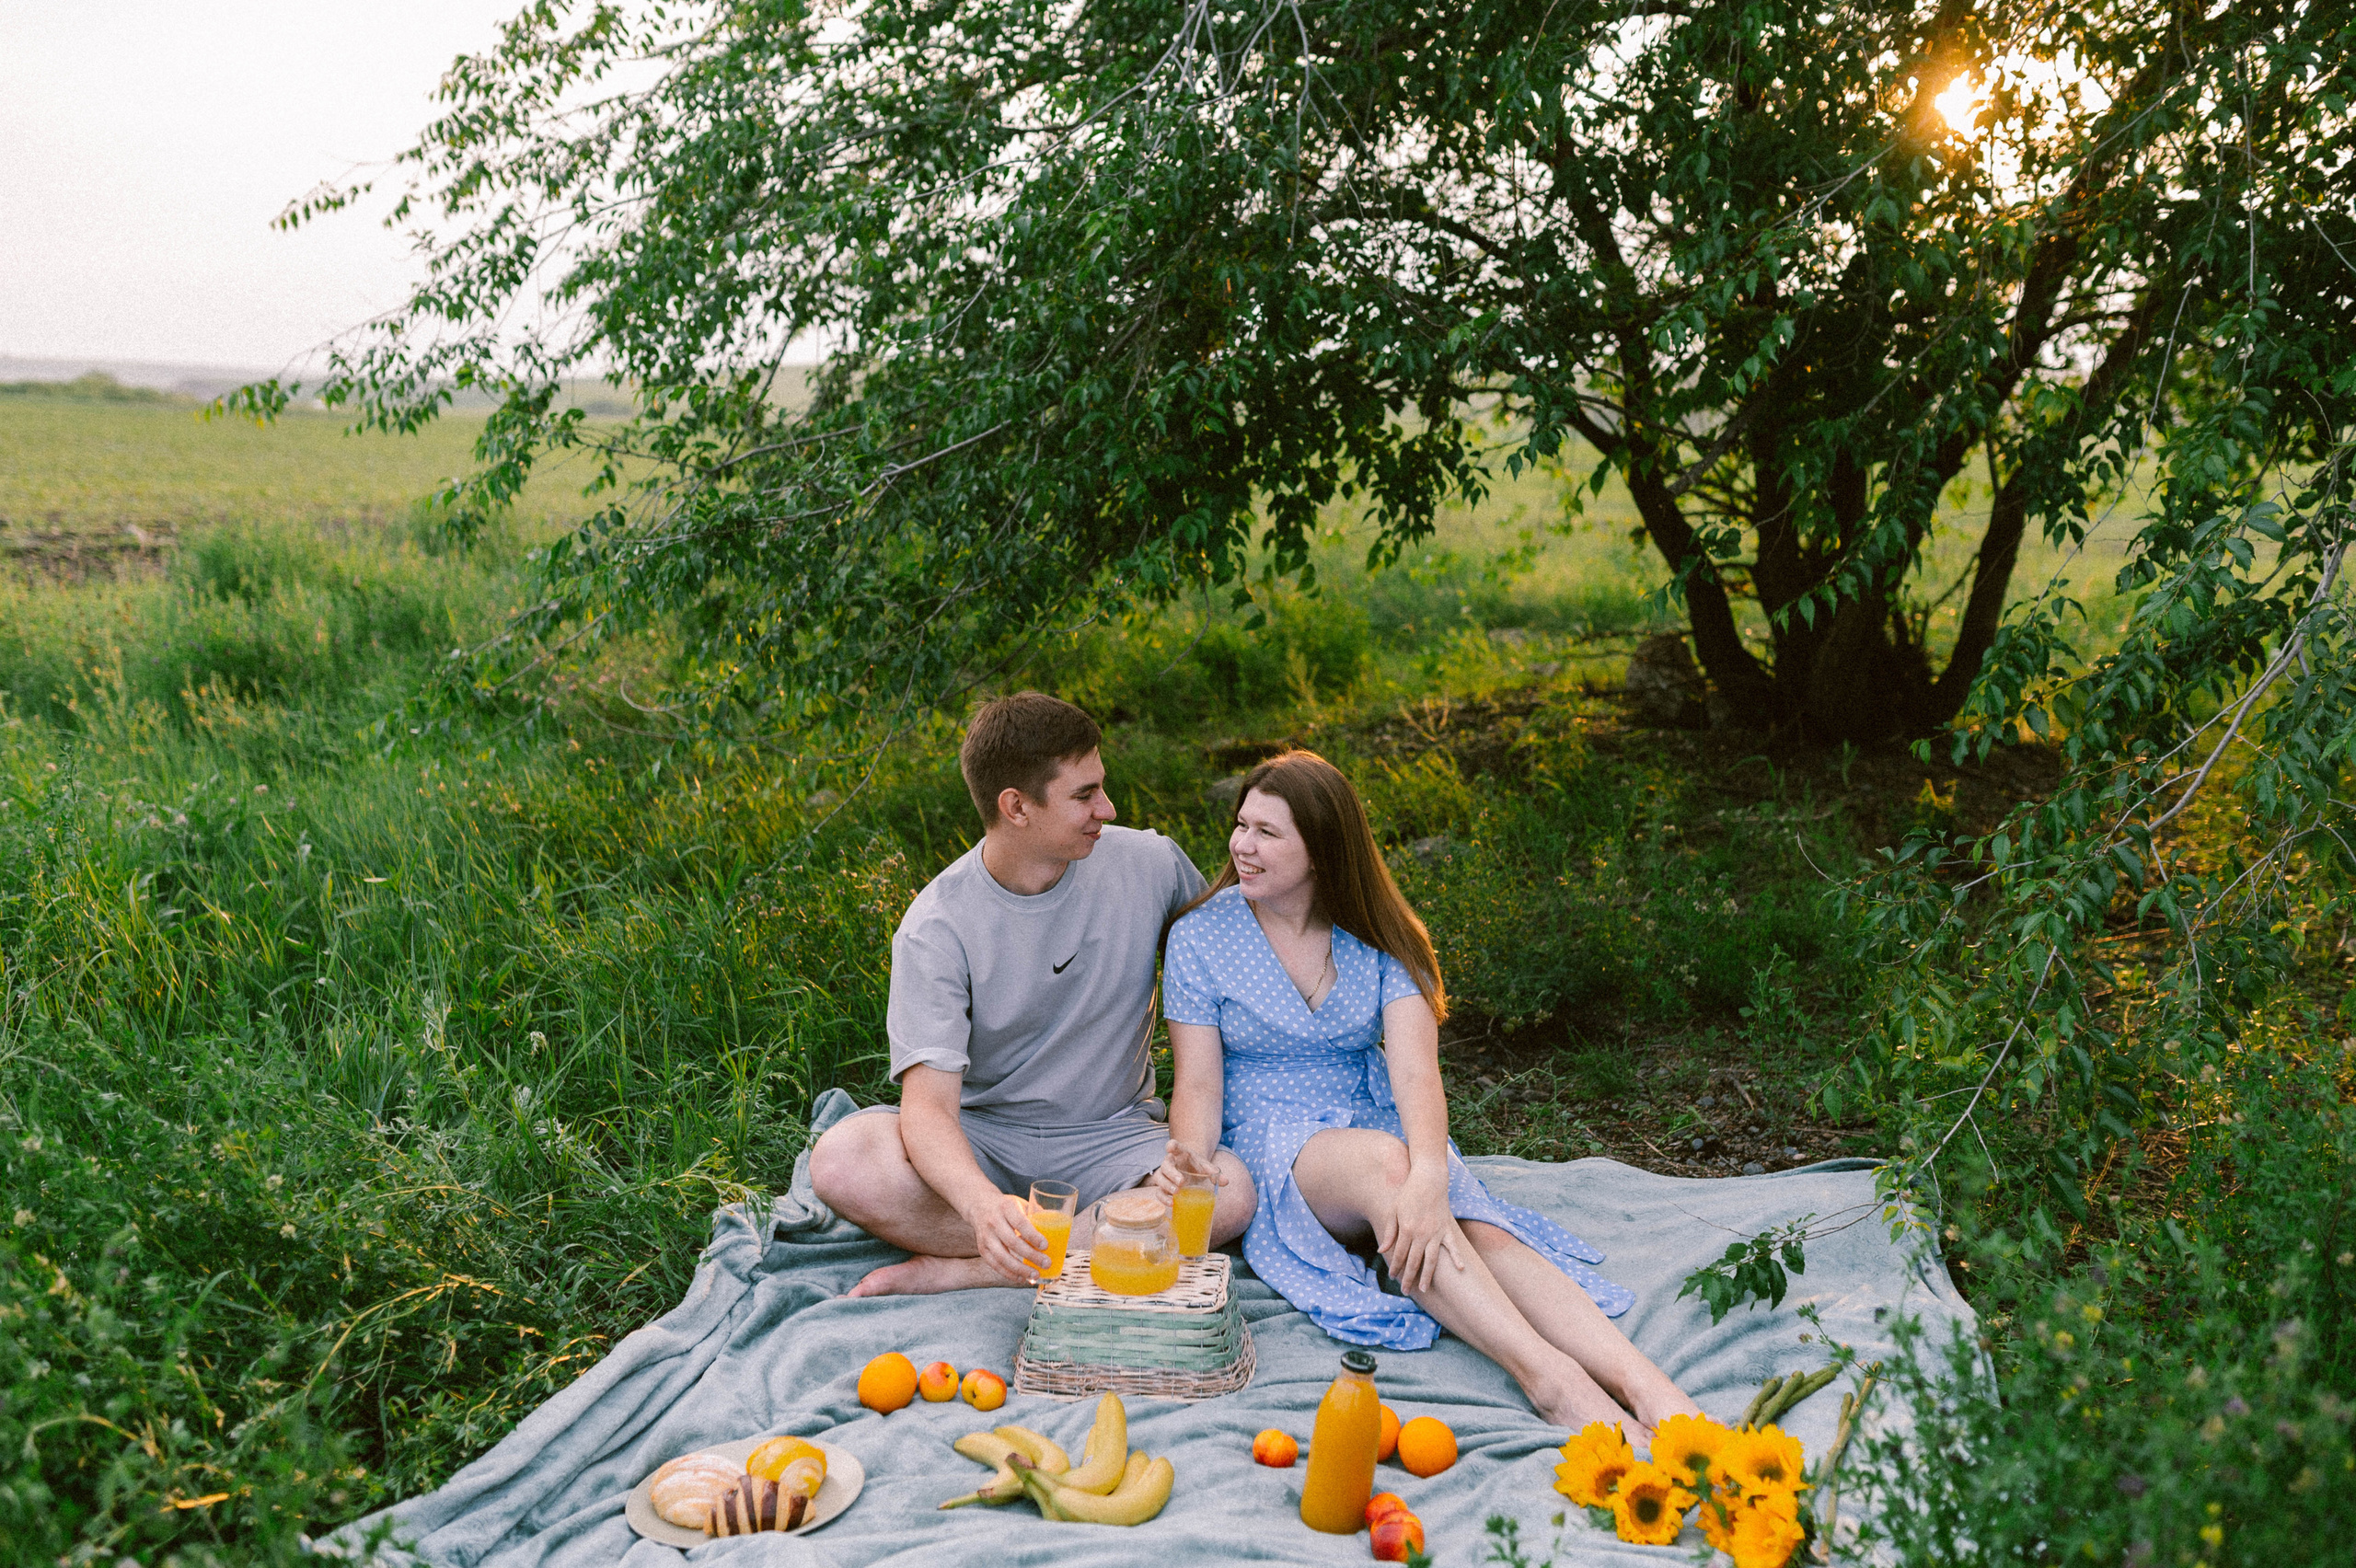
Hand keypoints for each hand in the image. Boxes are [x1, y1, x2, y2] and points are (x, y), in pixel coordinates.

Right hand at [966, 1192, 1049, 1283]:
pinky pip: (994, 1264)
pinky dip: (1008, 1273)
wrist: (979, 1205)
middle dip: (1031, 1255)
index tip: (1046, 1246)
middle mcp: (994, 1221)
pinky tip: (1020, 1278)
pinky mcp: (982, 1248)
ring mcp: (986, 1236)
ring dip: (1020, 1269)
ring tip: (1035, 1275)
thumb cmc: (1006, 1206)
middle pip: (1012, 1242)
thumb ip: (1035, 1214)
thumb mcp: (1019, 1202)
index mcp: (1006, 1207)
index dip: (1033, 1236)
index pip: (1020, 1223)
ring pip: (1002, 1256)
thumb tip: (1057, 1227)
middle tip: (1046, 1263)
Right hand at [1147, 1139, 1224, 1197]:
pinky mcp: (1163, 1187)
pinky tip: (1172, 1204)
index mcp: (1180, 1153)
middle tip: (1181, 1182)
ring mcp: (1164, 1175)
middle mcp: (1169, 1162)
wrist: (1191, 1170)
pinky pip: (1158, 1192)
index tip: (1171, 1148)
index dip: (1172, 1146)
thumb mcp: (1206, 1166)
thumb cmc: (1198, 1166)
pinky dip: (1163, 1198)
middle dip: (1172, 1173)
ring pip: (1159, 1178)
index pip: (1174, 1145)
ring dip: (1166, 1185)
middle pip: (1165, 1165)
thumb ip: (1214, 1172)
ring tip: (1176, 1193)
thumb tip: (1226, 1181)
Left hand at [1377, 1158, 1463, 1293]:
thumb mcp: (1393, 1211)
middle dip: (1409, 1278)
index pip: (1399, 1255)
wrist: (1429, 1179)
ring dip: (1428, 1276)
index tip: (1392, 1277)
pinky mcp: (1447, 1229)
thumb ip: (1389, 1232)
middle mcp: (1422, 1234)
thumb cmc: (1408, 1193)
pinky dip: (1457, 1258)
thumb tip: (1382, 1251)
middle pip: (1414, 1262)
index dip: (1395, 1268)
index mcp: (1407, 1229)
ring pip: (1432, 1260)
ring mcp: (1436, 1232)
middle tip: (1405, 1291)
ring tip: (1425, 1289)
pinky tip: (1460, 1270)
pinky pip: (1453, 1246)